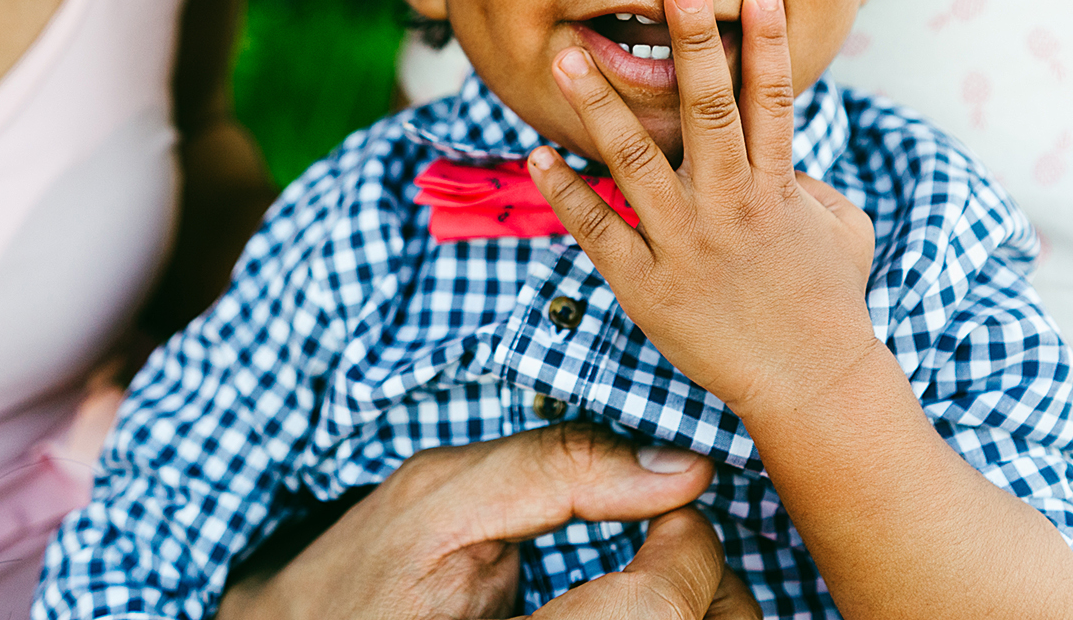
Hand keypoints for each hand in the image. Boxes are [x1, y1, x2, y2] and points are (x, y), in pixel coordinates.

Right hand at [222, 423, 736, 619]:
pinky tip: (645, 608)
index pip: (658, 611)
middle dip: (709, 585)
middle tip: (677, 544)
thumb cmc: (363, 577)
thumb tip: (682, 466)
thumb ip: (557, 468)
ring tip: (666, 579)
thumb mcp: (439, 498)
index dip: (686, 547)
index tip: (670, 507)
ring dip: (703, 612)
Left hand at [529, 0, 877, 422]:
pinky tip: (537, 153)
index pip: (772, 101)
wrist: (808, 385)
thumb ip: (813, 182)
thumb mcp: (844, 230)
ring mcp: (685, 244)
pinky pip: (598, 229)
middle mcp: (730, 206)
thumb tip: (787, 151)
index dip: (767, 42)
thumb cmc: (830, 303)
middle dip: (692, 46)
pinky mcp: (646, 284)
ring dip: (598, 106)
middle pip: (708, 112)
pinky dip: (565, 191)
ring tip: (565, 57)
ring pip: (635, 161)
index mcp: (778, 188)